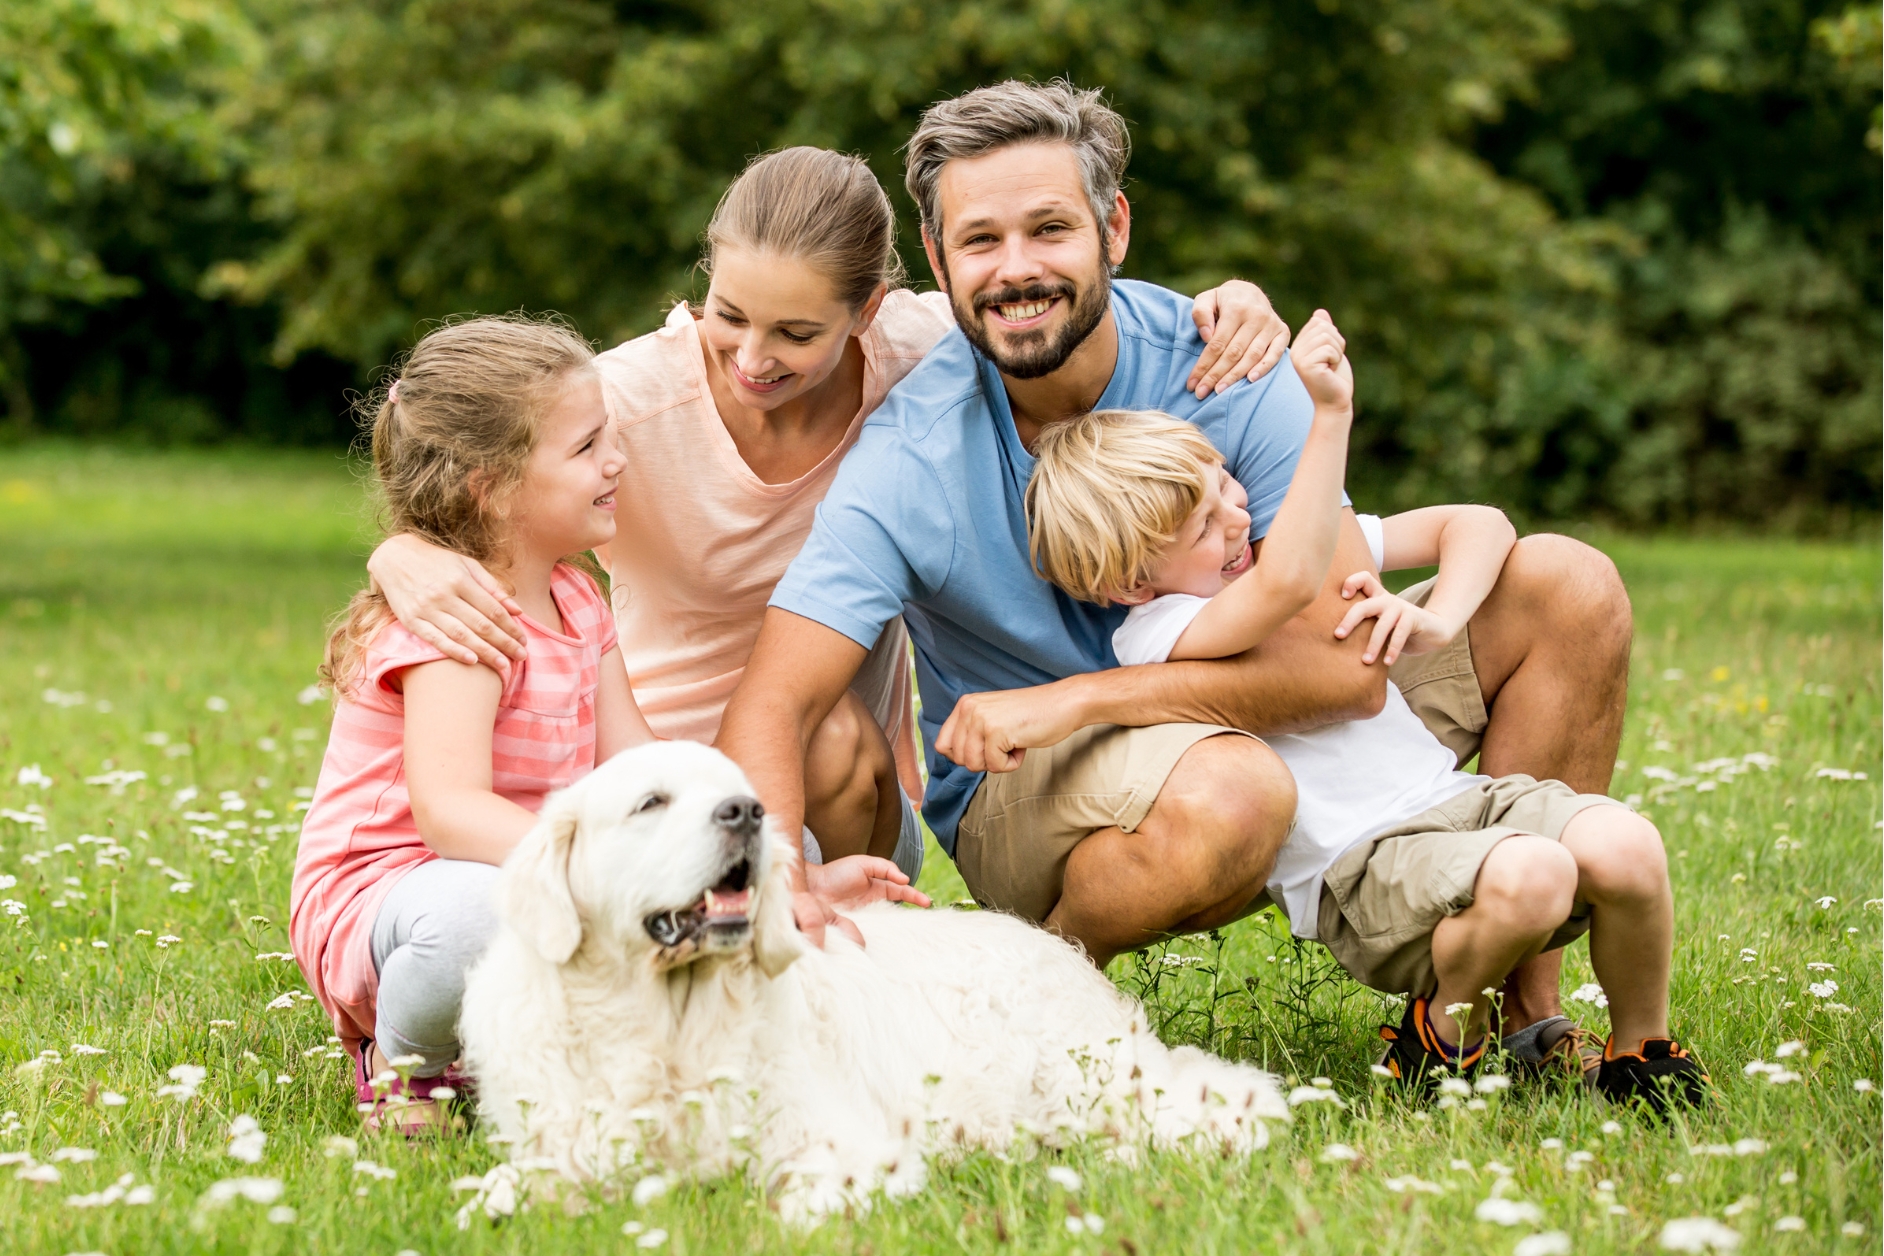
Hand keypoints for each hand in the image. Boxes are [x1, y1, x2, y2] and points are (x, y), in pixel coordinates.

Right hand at [368, 534, 525, 668]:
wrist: (394, 557)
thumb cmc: (437, 561)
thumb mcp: (466, 565)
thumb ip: (492, 587)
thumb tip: (517, 609)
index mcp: (460, 580)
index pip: (492, 609)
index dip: (510, 627)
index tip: (523, 639)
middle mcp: (444, 595)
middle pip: (481, 625)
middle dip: (504, 643)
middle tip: (521, 656)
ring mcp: (426, 609)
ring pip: (461, 635)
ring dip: (485, 652)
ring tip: (503, 665)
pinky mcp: (411, 620)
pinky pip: (435, 639)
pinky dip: (454, 651)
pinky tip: (472, 661)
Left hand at [793, 857, 931, 949]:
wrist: (813, 887)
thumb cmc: (836, 872)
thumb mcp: (864, 864)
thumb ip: (885, 867)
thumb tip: (904, 880)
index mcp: (878, 885)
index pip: (901, 891)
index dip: (914, 895)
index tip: (926, 902)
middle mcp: (874, 900)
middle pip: (899, 906)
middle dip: (913, 909)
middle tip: (927, 912)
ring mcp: (867, 913)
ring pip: (889, 919)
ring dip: (901, 923)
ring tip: (915, 929)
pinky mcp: (858, 924)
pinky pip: (874, 930)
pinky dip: (884, 933)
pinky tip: (892, 936)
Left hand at [934, 681, 1086, 773]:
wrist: (1062, 704)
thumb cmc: (1032, 715)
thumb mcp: (991, 717)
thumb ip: (971, 732)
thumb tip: (955, 757)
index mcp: (965, 704)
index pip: (942, 744)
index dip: (963, 756)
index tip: (984, 750)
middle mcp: (969, 709)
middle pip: (959, 759)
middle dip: (983, 761)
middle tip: (1004, 745)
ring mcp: (981, 719)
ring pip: (974, 765)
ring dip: (997, 762)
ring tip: (1013, 743)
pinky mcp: (997, 731)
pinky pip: (995, 766)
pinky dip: (1012, 763)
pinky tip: (1022, 744)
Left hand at [1188, 280, 1291, 396]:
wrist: (1250, 292)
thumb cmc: (1223, 301)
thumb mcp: (1207, 299)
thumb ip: (1201, 313)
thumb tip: (1206, 336)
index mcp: (1236, 308)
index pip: (1217, 343)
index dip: (1204, 365)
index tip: (1191, 383)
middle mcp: (1256, 316)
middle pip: (1234, 353)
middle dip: (1216, 375)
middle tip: (1201, 393)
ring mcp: (1271, 324)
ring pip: (1252, 356)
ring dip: (1235, 376)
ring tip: (1220, 391)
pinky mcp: (1283, 332)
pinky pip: (1275, 354)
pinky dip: (1264, 368)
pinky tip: (1250, 380)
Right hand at [1289, 309, 1352, 412]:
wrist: (1334, 404)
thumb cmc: (1334, 380)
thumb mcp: (1331, 351)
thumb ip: (1325, 332)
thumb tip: (1320, 312)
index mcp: (1298, 346)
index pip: (1318, 322)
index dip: (1333, 336)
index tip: (1330, 356)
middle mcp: (1294, 351)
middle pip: (1323, 326)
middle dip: (1336, 342)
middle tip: (1332, 362)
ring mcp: (1298, 358)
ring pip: (1326, 336)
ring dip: (1337, 351)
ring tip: (1331, 367)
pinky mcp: (1306, 366)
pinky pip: (1328, 349)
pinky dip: (1336, 359)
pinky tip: (1330, 372)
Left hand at [1334, 571, 1460, 665]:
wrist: (1434, 632)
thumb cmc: (1400, 631)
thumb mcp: (1380, 625)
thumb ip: (1364, 627)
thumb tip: (1335, 643)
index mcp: (1377, 598)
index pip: (1364, 579)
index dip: (1352, 582)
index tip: (1343, 596)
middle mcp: (1387, 600)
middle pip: (1364, 605)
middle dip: (1349, 620)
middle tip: (1338, 636)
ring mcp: (1400, 608)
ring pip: (1382, 625)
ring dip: (1373, 645)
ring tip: (1365, 661)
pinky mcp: (1413, 618)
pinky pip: (1399, 634)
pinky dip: (1393, 650)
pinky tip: (1387, 662)